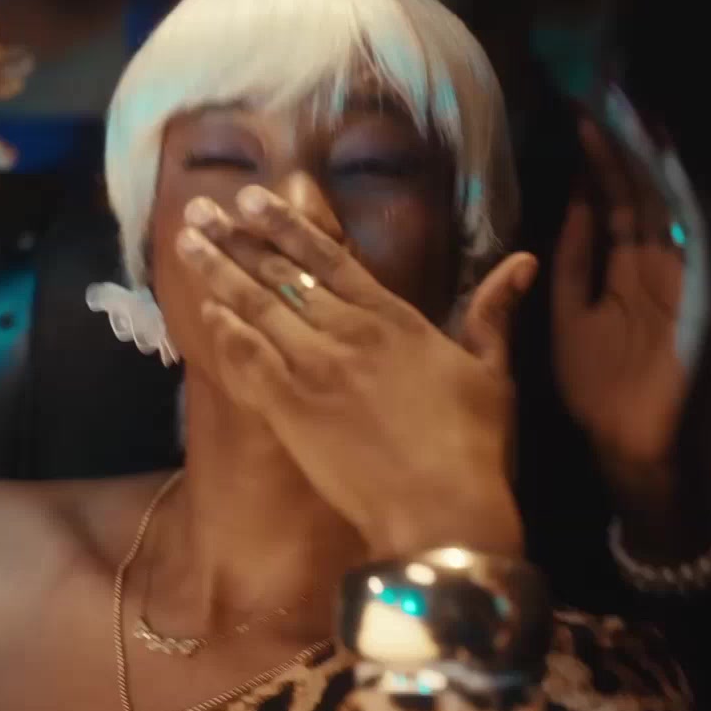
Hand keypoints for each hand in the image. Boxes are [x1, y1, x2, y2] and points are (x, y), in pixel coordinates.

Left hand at [177, 185, 539, 557]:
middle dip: (236, 239)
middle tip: (198, 211)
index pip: (330, 258)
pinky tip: (202, 310)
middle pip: (281, 276)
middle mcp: (347, 333)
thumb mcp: (492, 372)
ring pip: (256, 309)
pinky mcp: (290, 412)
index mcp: (393, 318)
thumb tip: (522, 259)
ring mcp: (313, 370)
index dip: (287, 225)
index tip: (252, 197)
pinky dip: (225, 332)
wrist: (440, 512)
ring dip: (218, 273)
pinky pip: (248, 361)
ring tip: (187, 242)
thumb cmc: (474, 445)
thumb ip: (493, 313)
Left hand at [552, 115, 691, 478]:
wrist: (632, 448)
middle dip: (627, 144)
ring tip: (627, 115)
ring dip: (651, 161)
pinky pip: (695, 236)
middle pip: (646, 192)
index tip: (582, 113)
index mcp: (627, 268)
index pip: (618, 200)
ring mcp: (686, 273)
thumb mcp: (570, 314)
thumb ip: (574, 258)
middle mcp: (660, 262)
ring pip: (670, 204)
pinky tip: (656, 167)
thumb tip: (578, 197)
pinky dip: (678, 201)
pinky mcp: (706, 290)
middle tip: (606, 92)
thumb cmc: (601, 390)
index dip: (601, 160)